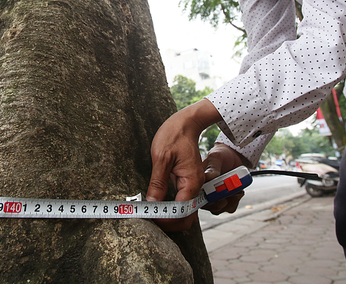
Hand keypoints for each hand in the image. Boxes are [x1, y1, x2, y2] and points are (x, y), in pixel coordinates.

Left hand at [147, 99, 221, 231]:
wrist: (186, 122)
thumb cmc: (174, 135)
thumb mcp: (161, 158)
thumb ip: (157, 183)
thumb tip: (151, 203)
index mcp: (191, 183)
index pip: (180, 212)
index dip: (165, 220)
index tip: (149, 218)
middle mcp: (196, 187)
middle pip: (186, 217)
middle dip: (169, 223)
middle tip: (149, 220)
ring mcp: (193, 185)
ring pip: (185, 211)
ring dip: (170, 216)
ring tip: (151, 214)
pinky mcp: (188, 182)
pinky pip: (182, 201)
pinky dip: (172, 207)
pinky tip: (158, 205)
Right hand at [202, 143, 248, 214]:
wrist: (233, 156)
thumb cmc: (221, 156)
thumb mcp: (216, 158)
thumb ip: (212, 168)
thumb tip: (209, 177)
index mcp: (197, 183)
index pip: (196, 199)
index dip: (206, 200)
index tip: (217, 195)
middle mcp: (203, 193)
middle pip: (208, 207)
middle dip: (220, 201)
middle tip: (229, 190)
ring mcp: (215, 198)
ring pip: (219, 209)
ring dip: (230, 200)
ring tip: (236, 188)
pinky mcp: (226, 200)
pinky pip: (229, 208)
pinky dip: (236, 201)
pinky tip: (238, 191)